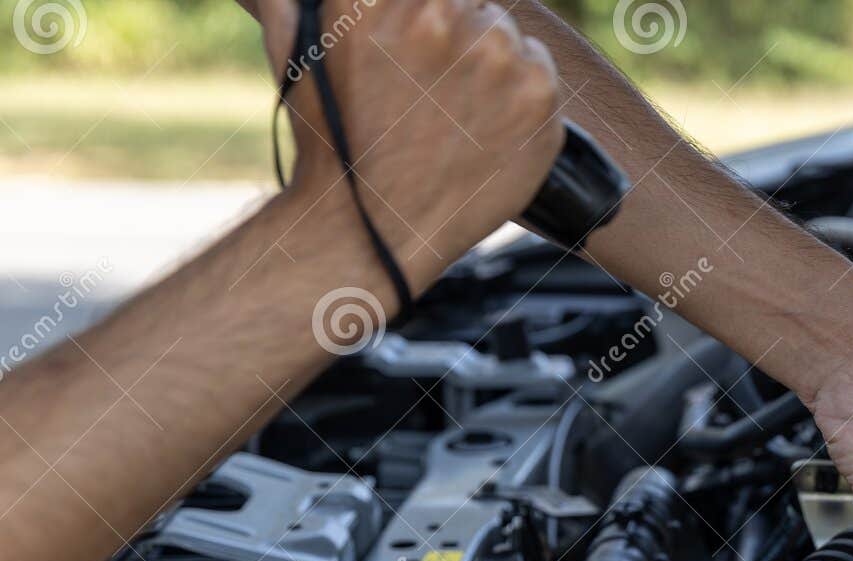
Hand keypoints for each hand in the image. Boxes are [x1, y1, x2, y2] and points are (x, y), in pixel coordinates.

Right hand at [257, 0, 564, 297]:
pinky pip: (542, 73)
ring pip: (509, 36)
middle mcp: (446, 16)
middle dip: (461, 38)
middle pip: (476, 7)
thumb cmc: (333, 147)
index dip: (433, 16)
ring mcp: (499, 58)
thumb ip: (293, 5)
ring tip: (460, 115)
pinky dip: (523, 98)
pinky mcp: (538, 99)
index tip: (429, 45)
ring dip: (493, 66)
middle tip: (440, 89)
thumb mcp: (301, 57)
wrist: (373, 229)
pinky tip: (490, 129)